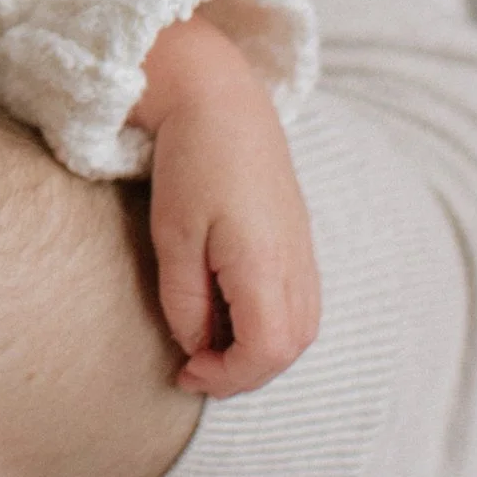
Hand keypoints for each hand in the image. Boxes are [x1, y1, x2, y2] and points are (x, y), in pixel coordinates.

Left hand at [132, 16, 322, 397]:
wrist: (220, 99)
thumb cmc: (189, 162)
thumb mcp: (172, 235)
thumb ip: (185, 301)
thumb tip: (197, 347)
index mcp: (267, 263)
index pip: (266, 351)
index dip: (227, 377)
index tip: (185, 374)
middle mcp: (297, 262)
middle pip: (289, 348)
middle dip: (243, 371)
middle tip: (193, 367)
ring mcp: (304, 250)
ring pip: (300, 330)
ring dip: (259, 350)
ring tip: (209, 345)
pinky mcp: (300, 239)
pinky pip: (300, 303)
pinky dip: (271, 324)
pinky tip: (229, 312)